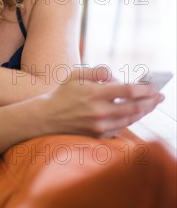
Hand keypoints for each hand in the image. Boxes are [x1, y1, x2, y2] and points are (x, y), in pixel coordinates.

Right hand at [42, 66, 163, 137]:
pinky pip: (120, 128)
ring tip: (152, 104)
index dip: (145, 88)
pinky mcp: (98, 136)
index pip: (129, 91)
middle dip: (150, 101)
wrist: (48, 118)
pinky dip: (130, 120)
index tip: (153, 86)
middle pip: (135, 107)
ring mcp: (100, 126)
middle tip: (160, 96)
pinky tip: (135, 113)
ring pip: (130, 119)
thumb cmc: (63, 93)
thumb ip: (97, 71)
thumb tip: (116, 77)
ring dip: (144, 111)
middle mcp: (99, 112)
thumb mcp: (76, 74)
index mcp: (95, 94)